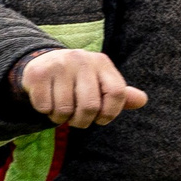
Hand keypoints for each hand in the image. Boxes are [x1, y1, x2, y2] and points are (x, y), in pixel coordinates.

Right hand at [19, 49, 148, 126]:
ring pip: (65, 110)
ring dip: (61, 119)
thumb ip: (120, 94)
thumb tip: (143, 100)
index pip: (117, 94)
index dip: (110, 114)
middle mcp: (82, 59)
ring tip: (60, 109)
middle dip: (82, 121)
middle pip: (90, 107)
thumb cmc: (78, 80)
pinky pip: (45, 108)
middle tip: (76, 119)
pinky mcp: (38, 73)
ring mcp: (59, 64)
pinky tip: (47, 101)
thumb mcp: (101, 84)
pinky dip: (45, 112)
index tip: (101, 119)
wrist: (43, 64)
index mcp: (101, 62)